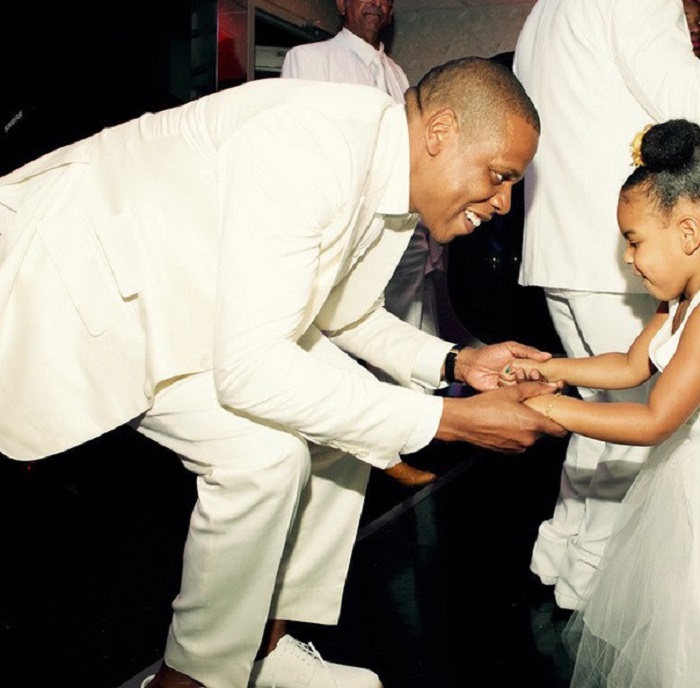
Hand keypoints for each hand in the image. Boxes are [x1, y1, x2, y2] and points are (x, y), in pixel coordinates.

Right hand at [435, 382, 566, 452]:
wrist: (464, 421)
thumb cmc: (484, 406)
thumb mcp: (511, 392)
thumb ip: (534, 389)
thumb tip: (550, 386)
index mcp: (532, 424)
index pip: (559, 431)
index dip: (561, 423)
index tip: (558, 416)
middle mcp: (527, 439)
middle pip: (543, 432)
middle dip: (538, 421)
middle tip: (528, 408)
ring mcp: (517, 447)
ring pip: (530, 437)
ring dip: (526, 428)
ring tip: (512, 414)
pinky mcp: (507, 451)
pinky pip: (518, 442)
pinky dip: (515, 434)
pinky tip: (504, 422)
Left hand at [455, 342, 552, 390]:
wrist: (470, 364)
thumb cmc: (488, 354)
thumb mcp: (510, 347)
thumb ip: (528, 351)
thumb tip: (546, 355)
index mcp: (524, 365)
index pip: (540, 371)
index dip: (547, 375)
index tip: (555, 377)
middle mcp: (520, 377)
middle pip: (535, 382)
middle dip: (538, 380)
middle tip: (534, 374)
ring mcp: (513, 386)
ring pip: (526, 389)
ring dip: (526, 384)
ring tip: (520, 375)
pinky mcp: (505, 394)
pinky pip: (514, 395)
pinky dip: (517, 393)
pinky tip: (516, 387)